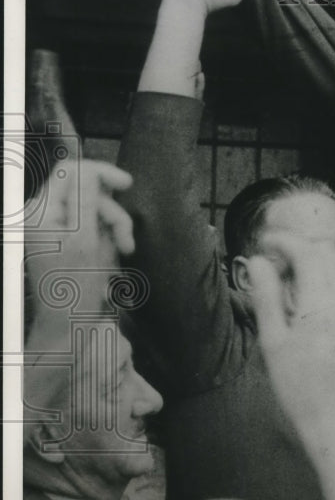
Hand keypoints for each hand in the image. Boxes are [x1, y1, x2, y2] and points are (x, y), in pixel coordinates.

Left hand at [24, 160, 134, 339]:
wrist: (67, 329)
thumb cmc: (75, 288)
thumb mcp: (85, 239)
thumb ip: (87, 199)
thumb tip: (93, 170)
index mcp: (40, 212)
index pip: (71, 171)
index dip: (101, 173)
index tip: (129, 184)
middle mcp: (44, 216)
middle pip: (88, 192)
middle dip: (112, 213)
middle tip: (127, 240)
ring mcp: (56, 230)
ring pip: (96, 211)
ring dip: (115, 229)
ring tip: (123, 253)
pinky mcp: (68, 242)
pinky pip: (95, 228)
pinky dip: (109, 240)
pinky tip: (113, 258)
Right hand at [246, 234, 334, 432]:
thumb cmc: (298, 387)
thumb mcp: (272, 342)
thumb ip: (266, 296)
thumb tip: (258, 261)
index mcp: (322, 306)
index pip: (308, 253)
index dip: (286, 241)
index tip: (266, 242)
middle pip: (329, 254)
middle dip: (302, 247)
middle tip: (277, 260)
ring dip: (322, 259)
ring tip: (295, 273)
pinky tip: (318, 290)